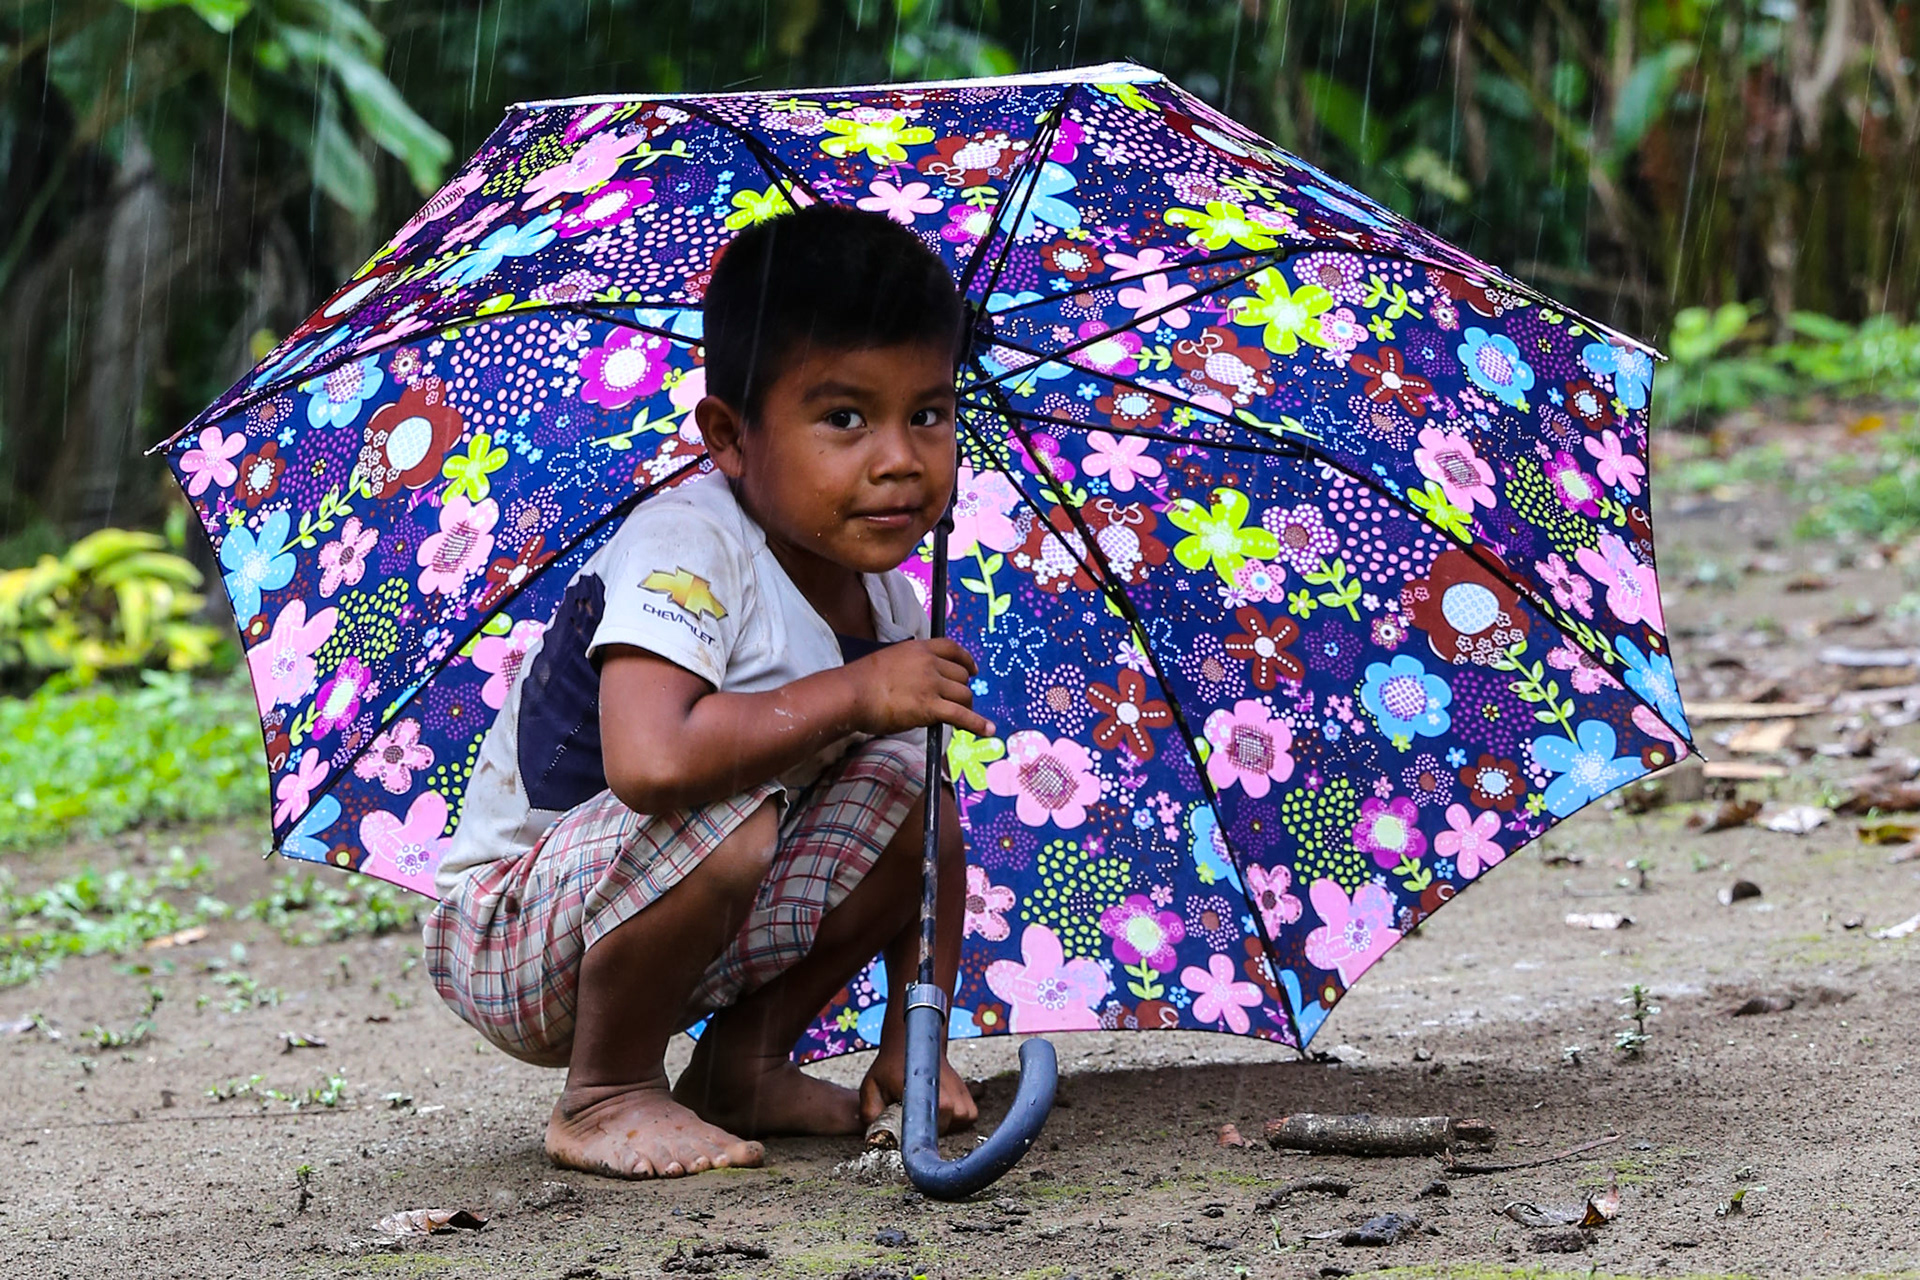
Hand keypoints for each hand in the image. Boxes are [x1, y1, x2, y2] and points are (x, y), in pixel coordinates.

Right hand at [846, 638, 994, 738]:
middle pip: (961, 675)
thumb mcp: (889, 662)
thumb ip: (908, 668)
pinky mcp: (930, 707)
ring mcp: (931, 684)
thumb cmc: (861, 682)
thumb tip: (920, 685)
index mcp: (918, 649)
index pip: (951, 649)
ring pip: (964, 695)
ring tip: (965, 718)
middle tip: (960, 703)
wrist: (851, 694)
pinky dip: (978, 724)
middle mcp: (929, 663)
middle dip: (963, 689)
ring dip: (967, 707)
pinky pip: (962, 715)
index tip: (972, 670)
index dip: (966, 660)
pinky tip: (988, 730)